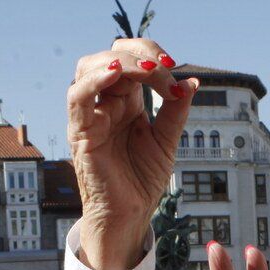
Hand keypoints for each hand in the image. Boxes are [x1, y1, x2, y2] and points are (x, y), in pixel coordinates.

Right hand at [66, 39, 196, 269]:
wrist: (130, 216)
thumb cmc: (141, 181)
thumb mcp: (166, 140)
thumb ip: (175, 110)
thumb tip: (191, 81)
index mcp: (125, 102)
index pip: (132, 61)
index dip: (153, 57)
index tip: (177, 73)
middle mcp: (105, 103)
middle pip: (111, 56)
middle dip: (141, 54)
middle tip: (166, 68)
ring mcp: (90, 115)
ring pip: (90, 67)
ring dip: (121, 61)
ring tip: (148, 70)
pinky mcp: (80, 132)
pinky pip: (78, 97)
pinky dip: (95, 80)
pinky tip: (117, 74)